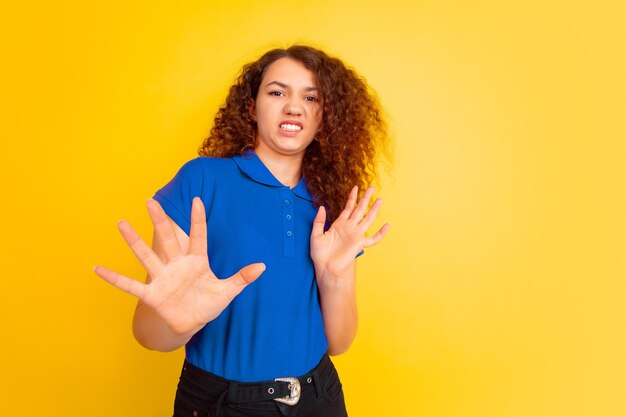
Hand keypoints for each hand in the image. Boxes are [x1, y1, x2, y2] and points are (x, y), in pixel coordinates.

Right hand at [94, 197, 264, 335]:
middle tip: (151, 201)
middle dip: (161, 221)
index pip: (199, 236)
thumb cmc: (207, 303)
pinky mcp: (152, 294)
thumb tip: (263, 266)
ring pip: (147, 256)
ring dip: (133, 241)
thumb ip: (242, 278)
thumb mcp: (227, 291)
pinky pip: (130, 285)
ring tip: (121, 223)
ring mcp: (162, 278)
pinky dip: (114, 278)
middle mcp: (177, 265)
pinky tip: (97, 268)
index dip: (198, 220)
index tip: (197, 199)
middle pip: (168, 239)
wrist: (190, 323)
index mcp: (197, 261)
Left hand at [310, 186, 389, 282]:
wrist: (325, 267)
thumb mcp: (315, 234)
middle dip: (366, 198)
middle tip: (372, 187)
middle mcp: (349, 227)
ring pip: (367, 219)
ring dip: (374, 209)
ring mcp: (356, 235)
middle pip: (360, 209)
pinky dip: (380, 233)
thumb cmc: (320, 253)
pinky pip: (373, 239)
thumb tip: (321, 207)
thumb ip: (318, 221)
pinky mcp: (360, 244)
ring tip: (380, 199)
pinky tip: (387, 225)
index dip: (352, 197)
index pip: (348, 207)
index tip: (356, 187)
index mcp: (339, 224)